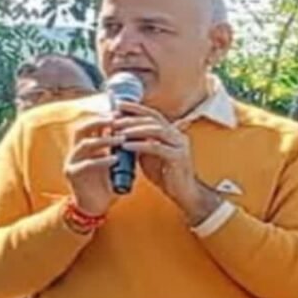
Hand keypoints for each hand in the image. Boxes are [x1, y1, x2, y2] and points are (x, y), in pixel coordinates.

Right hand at [64, 116, 120, 216]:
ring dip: (104, 139)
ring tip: (121, 139)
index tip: (122, 112)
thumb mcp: (117, 161)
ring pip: (84, 144)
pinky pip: (86, 164)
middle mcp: (76, 150)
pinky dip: (101, 160)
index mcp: (86, 145)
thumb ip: (122, 147)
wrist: (96, 205)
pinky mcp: (72, 174)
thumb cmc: (108, 181)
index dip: (105, 117)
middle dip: (99, 121)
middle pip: (82, 128)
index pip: (92, 124)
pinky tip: (115, 159)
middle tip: (117, 119)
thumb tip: (140, 130)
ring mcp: (72, 161)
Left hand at [112, 101, 218, 224]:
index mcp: (171, 132)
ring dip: (134, 129)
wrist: (183, 192)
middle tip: (113, 119)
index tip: (117, 104)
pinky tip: (126, 146)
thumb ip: (140, 142)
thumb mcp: (149, 155)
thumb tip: (120, 133)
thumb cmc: (165, 174)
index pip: (152, 114)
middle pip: (153, 119)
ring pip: (156, 130)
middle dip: (131, 117)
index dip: (136, 108)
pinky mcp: (178, 157)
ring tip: (118, 131)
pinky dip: (140, 145)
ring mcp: (179, 145)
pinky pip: (157, 147)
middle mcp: (177, 135)